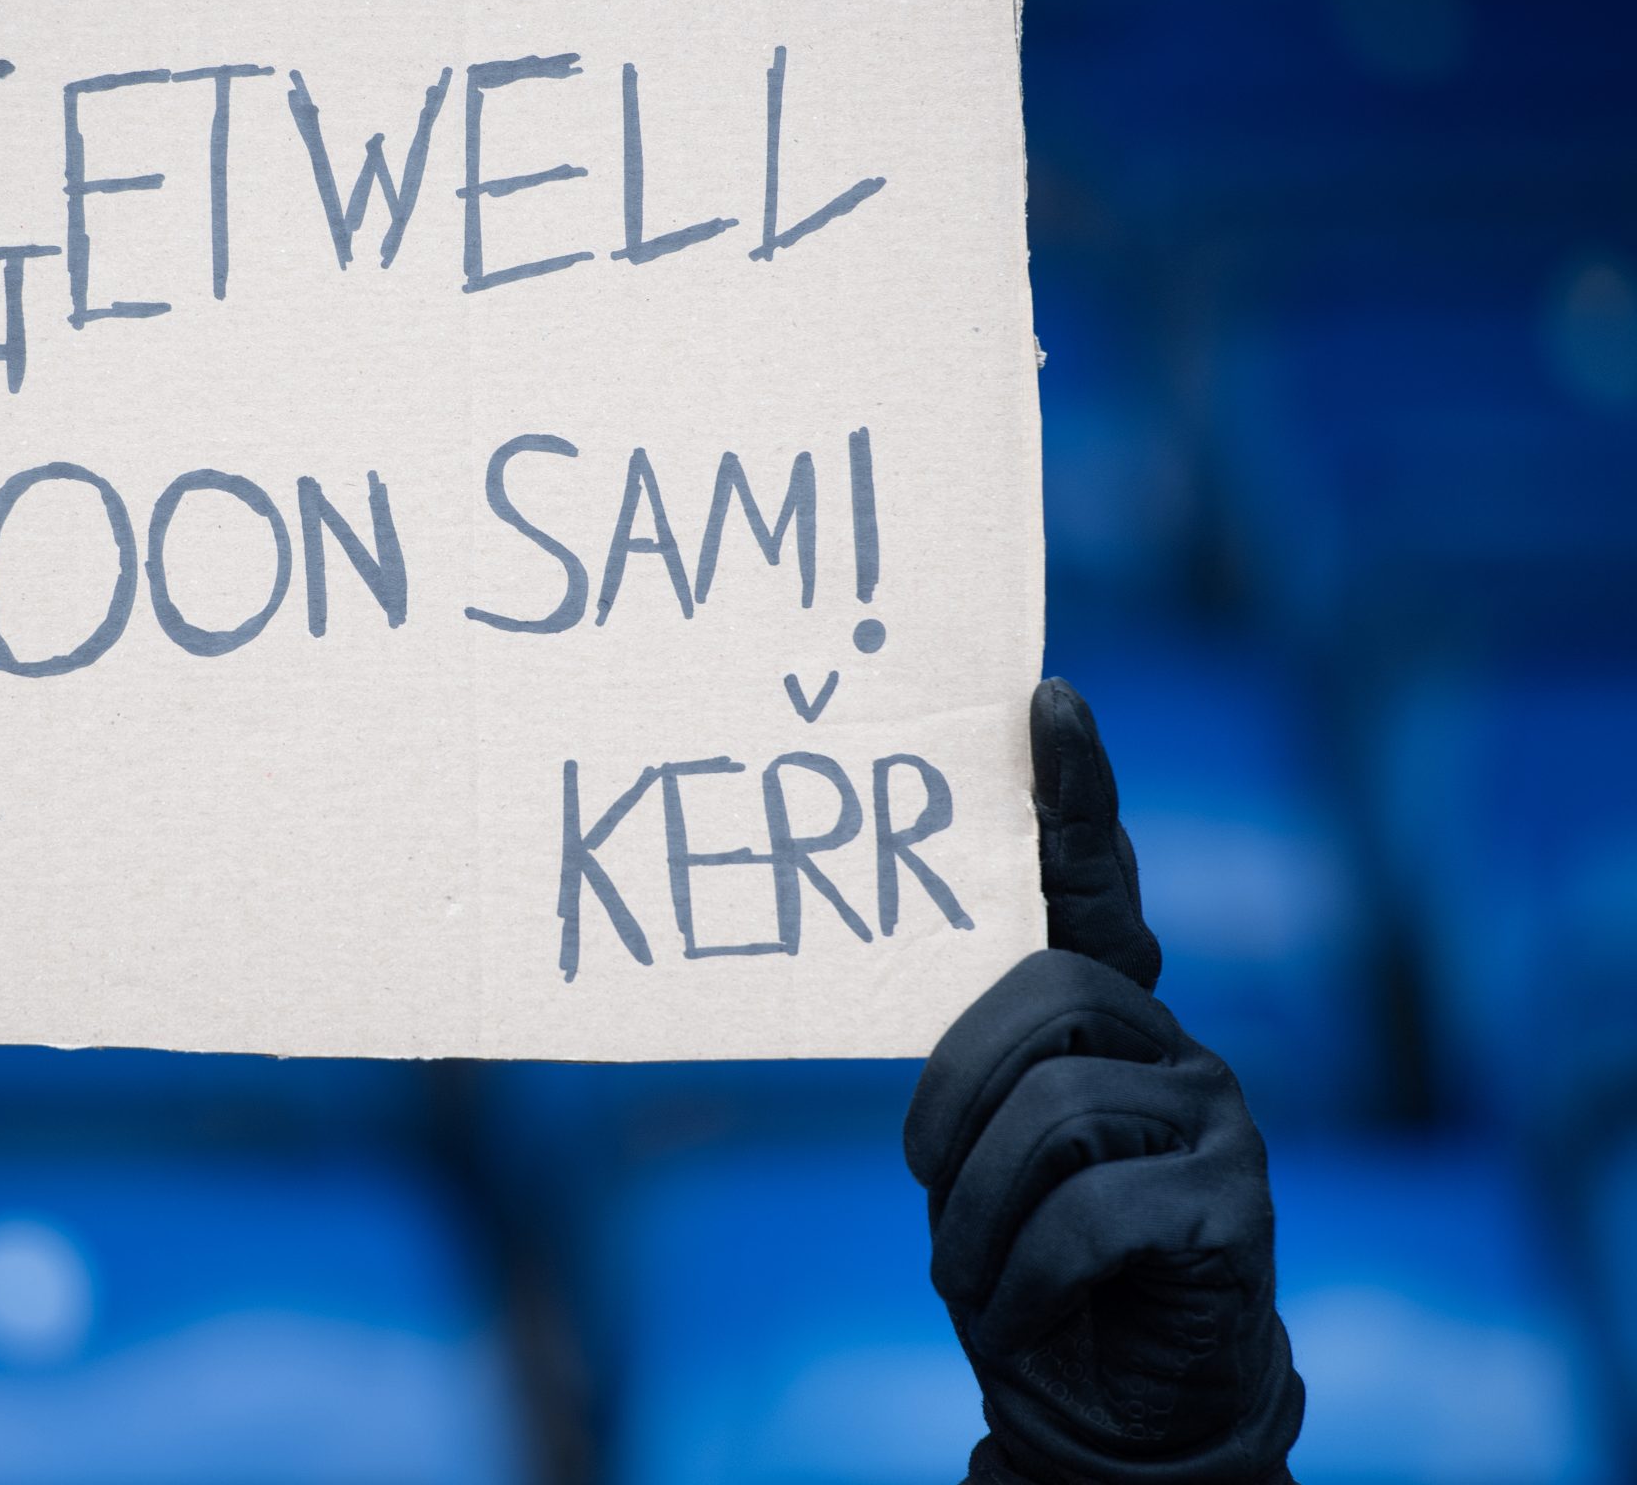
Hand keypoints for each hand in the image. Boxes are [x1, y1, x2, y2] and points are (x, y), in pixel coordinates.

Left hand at [906, 680, 1302, 1484]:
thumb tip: (863, 937)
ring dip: (979, 1213)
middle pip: (1044, 997)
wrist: (1104, 1405)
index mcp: (1101, 1013)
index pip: (1086, 884)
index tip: (1044, 693)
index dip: (1070, 792)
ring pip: (1059, 1108)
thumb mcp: (976, 1145)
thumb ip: (968, 1051)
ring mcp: (1219, 1118)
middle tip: (929, 1185)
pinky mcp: (1236, 1207)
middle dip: (956, 1098)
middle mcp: (1172, 1042)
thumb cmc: (1017, 1255)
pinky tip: (1019, 1313)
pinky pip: (1094, 1211)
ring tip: (976, 1278)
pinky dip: (1024, 1277)